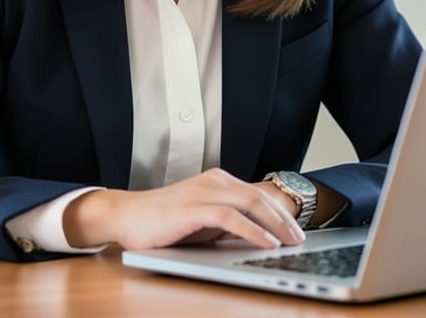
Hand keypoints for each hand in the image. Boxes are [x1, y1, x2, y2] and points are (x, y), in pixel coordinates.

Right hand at [62, 168, 305, 249]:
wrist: (124, 216)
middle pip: (259, 197)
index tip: (297, 231)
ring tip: (291, 243)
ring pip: (250, 203)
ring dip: (275, 225)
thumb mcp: (201, 222)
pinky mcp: (192, 208)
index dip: (281, 213)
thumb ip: (226, 224)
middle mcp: (213, 181)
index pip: (258, 195)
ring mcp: (202, 192)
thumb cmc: (161, 222)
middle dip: (285, 219)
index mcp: (217, 181)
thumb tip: (258, 238)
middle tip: (301, 239)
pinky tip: (267, 243)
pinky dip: (253, 230)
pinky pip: (230, 218)